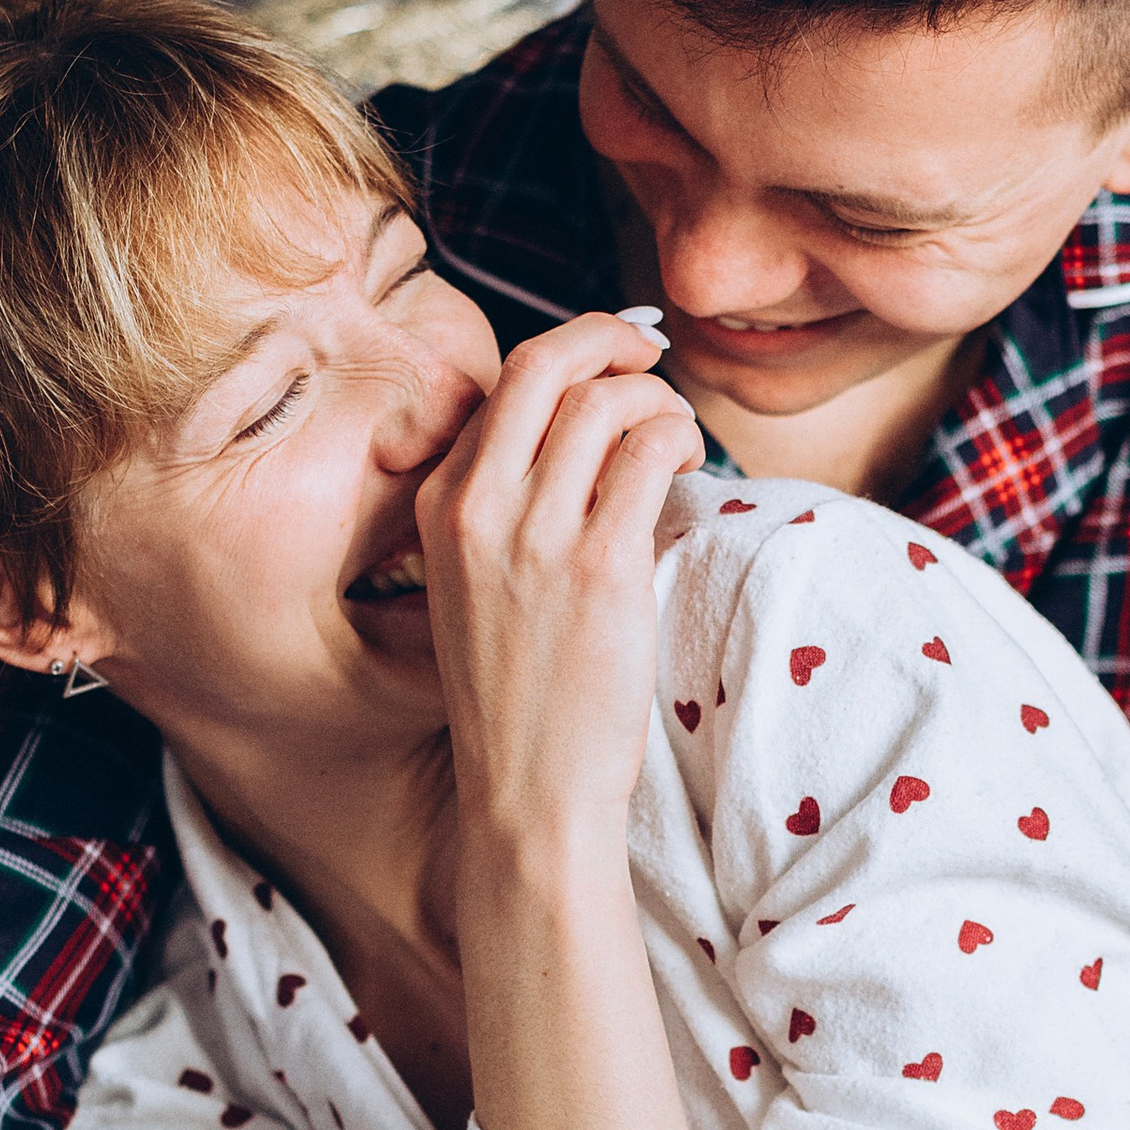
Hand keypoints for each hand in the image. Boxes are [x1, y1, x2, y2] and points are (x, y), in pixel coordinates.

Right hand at [416, 315, 705, 852]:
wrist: (529, 791)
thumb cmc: (519, 696)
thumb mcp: (476, 586)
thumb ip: (506, 510)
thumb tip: (580, 437)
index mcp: (440, 505)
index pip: (505, 385)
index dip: (572, 357)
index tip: (613, 365)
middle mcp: (476, 507)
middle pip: (544, 364)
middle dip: (610, 337)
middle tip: (652, 352)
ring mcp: (534, 535)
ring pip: (606, 401)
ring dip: (659, 400)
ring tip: (679, 441)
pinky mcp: (598, 566)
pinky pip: (650, 451)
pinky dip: (681, 439)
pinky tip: (689, 469)